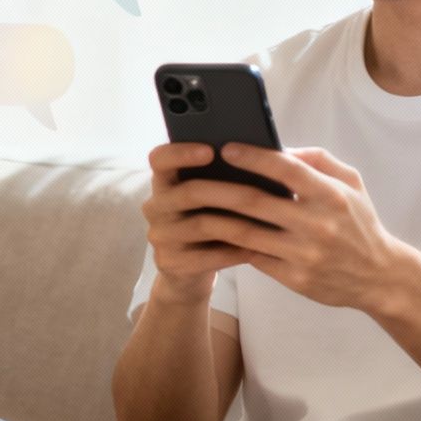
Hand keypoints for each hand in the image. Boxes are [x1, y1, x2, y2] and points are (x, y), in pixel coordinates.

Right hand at [141, 142, 258, 300]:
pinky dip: (232, 253)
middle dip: (226, 191)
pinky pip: (204, 257)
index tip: (211, 150)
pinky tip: (255, 249)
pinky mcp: (169, 262)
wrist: (190, 270)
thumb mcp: (209, 197)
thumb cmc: (209, 221)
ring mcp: (160, 236)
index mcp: (164, 182)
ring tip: (265, 222)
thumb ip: (222, 178)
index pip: (159, 159)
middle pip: (188, 193)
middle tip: (258, 192)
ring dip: (236, 224)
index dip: (181, 153)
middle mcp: (156, 206)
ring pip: (200, 225)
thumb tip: (263, 158)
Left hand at [198, 142, 410, 312]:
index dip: (252, 156)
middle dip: (219, 187)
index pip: (285, 169)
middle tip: (195, 178)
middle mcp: (317, 224)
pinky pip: (253, 257)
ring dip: (216, 218)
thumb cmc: (359, 223)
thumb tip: (278, 147)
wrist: (379, 277)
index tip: (226, 148)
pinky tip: (212, 233)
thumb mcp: (350, 183)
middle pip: (255, 202)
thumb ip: (316, 160)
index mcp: (331, 195)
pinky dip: (230, 244)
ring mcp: (304, 254)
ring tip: (195, 206)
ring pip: (246, 233)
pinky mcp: (295, 278)